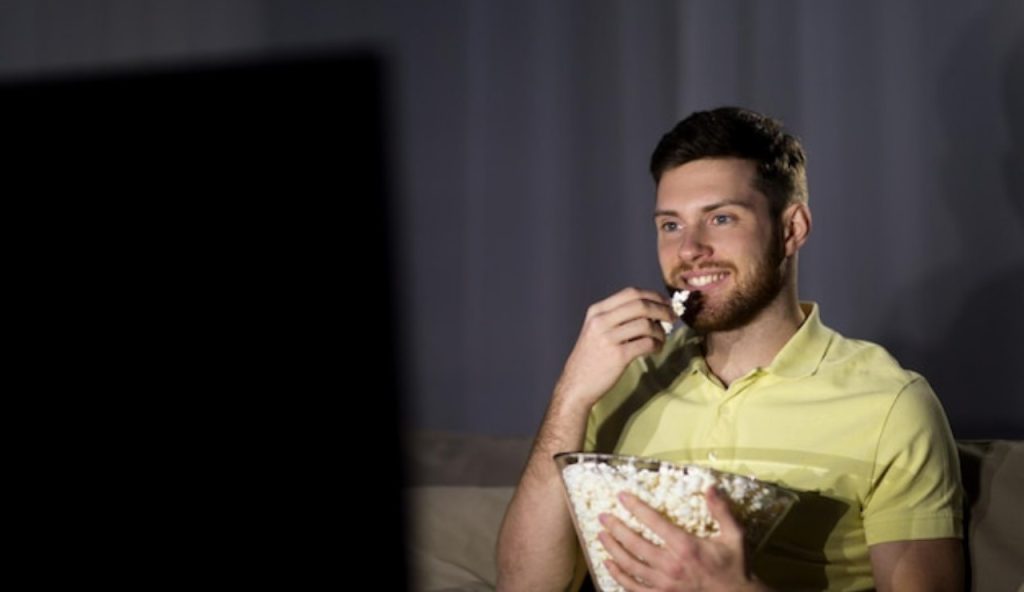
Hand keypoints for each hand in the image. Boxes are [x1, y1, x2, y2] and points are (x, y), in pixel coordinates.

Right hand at [553, 287, 672, 407]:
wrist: (576, 384)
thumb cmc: (590, 358)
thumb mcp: (596, 330)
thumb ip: (617, 318)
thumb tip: (652, 310)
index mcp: (597, 311)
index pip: (631, 293)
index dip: (653, 295)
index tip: (665, 302)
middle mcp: (601, 321)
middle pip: (641, 305)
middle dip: (662, 310)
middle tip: (672, 318)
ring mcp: (608, 338)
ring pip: (646, 324)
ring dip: (660, 331)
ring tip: (661, 339)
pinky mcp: (618, 356)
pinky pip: (647, 343)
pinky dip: (657, 345)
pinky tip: (655, 349)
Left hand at [598, 488, 765, 591]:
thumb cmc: (735, 565)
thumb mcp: (734, 535)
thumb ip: (721, 510)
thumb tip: (710, 485)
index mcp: (686, 546)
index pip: (653, 522)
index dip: (635, 507)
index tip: (622, 497)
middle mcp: (671, 565)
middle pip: (634, 544)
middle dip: (616, 528)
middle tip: (603, 517)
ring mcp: (664, 584)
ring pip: (630, 565)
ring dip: (613, 549)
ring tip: (601, 536)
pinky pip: (634, 588)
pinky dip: (618, 576)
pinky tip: (609, 565)